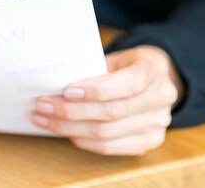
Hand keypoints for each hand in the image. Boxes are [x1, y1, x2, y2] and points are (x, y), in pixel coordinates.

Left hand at [31, 45, 183, 155]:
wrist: (157, 77)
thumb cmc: (129, 64)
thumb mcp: (116, 56)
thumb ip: (94, 68)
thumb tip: (55, 83)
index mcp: (153, 69)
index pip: (128, 84)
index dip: (95, 90)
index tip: (66, 91)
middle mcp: (160, 98)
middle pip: (112, 112)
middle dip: (72, 111)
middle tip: (44, 105)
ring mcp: (157, 124)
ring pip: (107, 133)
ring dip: (70, 128)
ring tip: (46, 119)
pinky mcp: (148, 142)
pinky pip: (110, 147)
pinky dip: (84, 140)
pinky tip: (66, 131)